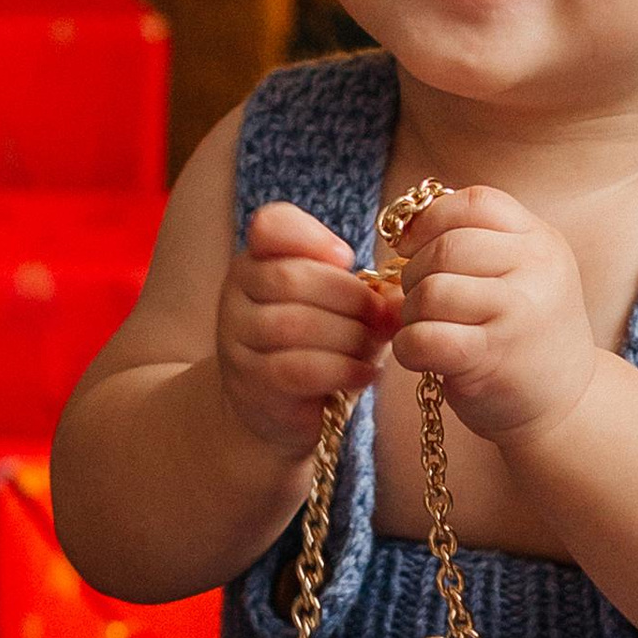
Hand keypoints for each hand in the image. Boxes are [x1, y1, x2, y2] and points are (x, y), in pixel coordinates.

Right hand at [216, 201, 395, 455]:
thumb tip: (400, 295)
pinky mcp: (251, 385)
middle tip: (385, 317)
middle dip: (350, 297)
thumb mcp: (342, 309)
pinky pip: (297, 369)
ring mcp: (237, 341)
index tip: (348, 258)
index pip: (270, 226)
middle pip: (291, 278)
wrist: (281, 411)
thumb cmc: (320, 348)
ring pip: (295, 324)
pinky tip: (365, 374)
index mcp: (258, 261)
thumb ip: (367, 292)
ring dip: (349, 336)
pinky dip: (341, 369)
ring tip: (375, 349)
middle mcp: (237, 295)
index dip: (312, 236)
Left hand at [390, 188, 599, 448]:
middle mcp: (538, 270)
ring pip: (432, 290)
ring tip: (426, 327)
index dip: (431, 219)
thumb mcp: (519, 275)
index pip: (476, 203)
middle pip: (447, 247)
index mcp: (541, 240)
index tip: (412, 245)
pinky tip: (422, 356)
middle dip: (415, 272)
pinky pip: (425, 337)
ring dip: (411, 312)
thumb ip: (476, 242)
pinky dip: (409, 347)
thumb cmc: (524, 335)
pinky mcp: (493, 357)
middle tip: (420, 299)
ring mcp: (519, 313)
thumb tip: (402, 226)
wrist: (564, 406)